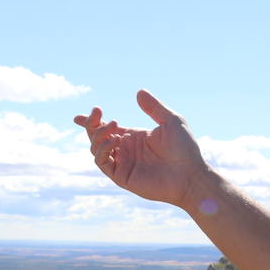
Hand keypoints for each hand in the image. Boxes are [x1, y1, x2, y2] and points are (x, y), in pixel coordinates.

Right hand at [74, 90, 207, 209]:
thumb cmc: (185, 149)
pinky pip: (103, 163)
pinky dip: (103, 150)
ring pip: (96, 149)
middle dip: (91, 125)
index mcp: (134, 137)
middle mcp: (126, 150)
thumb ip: (154, 108)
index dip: (91, 122)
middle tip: (97, 112)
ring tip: (113, 125)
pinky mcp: (122, 177)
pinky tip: (114, 140)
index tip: (78, 116)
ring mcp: (123, 164)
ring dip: (98, 136)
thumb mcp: (171, 121)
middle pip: (97, 137)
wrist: (190, 175)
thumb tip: (139, 92)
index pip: (106, 128)